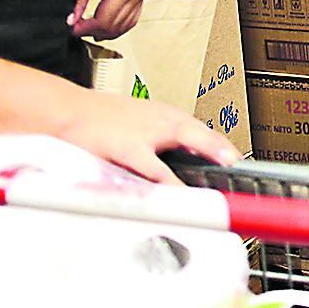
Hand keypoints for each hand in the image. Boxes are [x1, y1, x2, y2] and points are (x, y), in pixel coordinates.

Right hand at [61, 90, 239, 183]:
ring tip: (219, 192)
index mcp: (169, 117)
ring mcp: (149, 134)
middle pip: (207, 138)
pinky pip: (156, 170)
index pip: (208, 135)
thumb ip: (162, 143)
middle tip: (242, 175)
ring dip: (206, 168)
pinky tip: (181, 197)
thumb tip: (182, 166)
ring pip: (188, 150)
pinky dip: (171, 185)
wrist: (66, 110)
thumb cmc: (101, 119)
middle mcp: (165, 122)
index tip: (241, 167)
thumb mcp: (140, 124)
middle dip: (226, 156)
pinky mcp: (129, 148)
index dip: (227, 152)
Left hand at [72, 0, 146, 40]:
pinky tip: (101, 17)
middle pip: (117, 25)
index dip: (85, 29)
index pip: (106, 21)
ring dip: (107, 28)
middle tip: (74, 27)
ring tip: (86, 24)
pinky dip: (118, 21)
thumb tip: (70, 20)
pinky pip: (133, 14)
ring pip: (127, 23)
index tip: (70, 29)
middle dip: (95, 30)